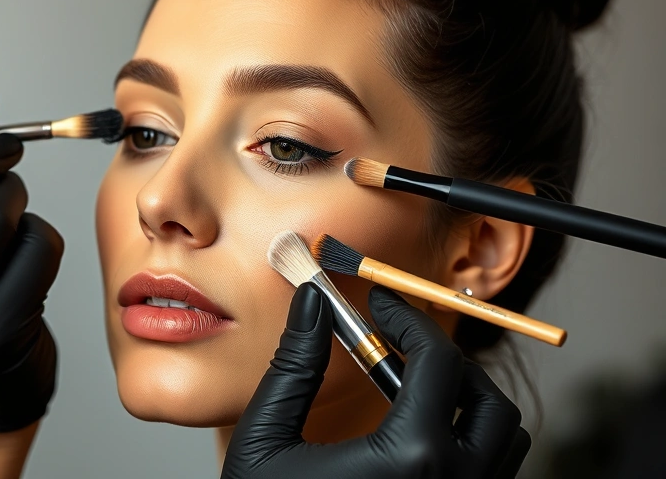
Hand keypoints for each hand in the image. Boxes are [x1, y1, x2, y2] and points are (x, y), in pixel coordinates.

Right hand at [222, 284, 529, 478]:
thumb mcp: (265, 440)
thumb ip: (294, 366)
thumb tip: (313, 304)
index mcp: (411, 460)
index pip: (437, 362)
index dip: (409, 319)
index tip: (381, 303)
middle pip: (485, 398)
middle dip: (443, 358)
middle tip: (395, 340)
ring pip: (501, 440)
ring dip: (464, 399)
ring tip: (407, 384)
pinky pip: (488, 473)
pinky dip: (463, 439)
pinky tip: (413, 431)